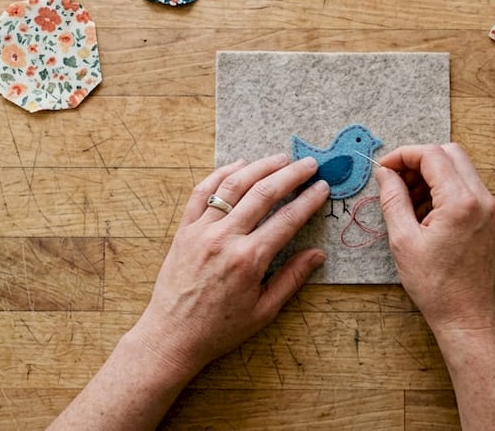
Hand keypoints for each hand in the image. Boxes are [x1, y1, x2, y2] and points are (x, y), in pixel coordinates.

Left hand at [129, 154, 329, 377]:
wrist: (172, 336)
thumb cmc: (219, 329)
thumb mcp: (264, 311)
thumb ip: (292, 278)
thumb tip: (318, 254)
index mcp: (249, 260)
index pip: (287, 219)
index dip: (308, 200)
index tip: (322, 187)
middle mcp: (225, 238)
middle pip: (263, 193)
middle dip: (290, 175)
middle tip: (308, 164)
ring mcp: (201, 230)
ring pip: (233, 185)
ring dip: (259, 166)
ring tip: (280, 159)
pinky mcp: (184, 229)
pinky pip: (202, 192)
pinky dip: (221, 173)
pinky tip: (239, 165)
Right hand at [376, 143, 494, 332]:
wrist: (465, 314)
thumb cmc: (434, 284)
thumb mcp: (403, 240)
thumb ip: (393, 199)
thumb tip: (385, 173)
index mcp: (461, 202)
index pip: (432, 155)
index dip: (403, 155)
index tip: (383, 168)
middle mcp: (481, 198)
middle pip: (449, 153)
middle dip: (418, 160)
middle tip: (395, 180)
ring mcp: (489, 207)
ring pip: (458, 167)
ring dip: (430, 174)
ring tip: (406, 199)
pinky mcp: (489, 216)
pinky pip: (465, 186)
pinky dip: (442, 188)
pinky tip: (423, 210)